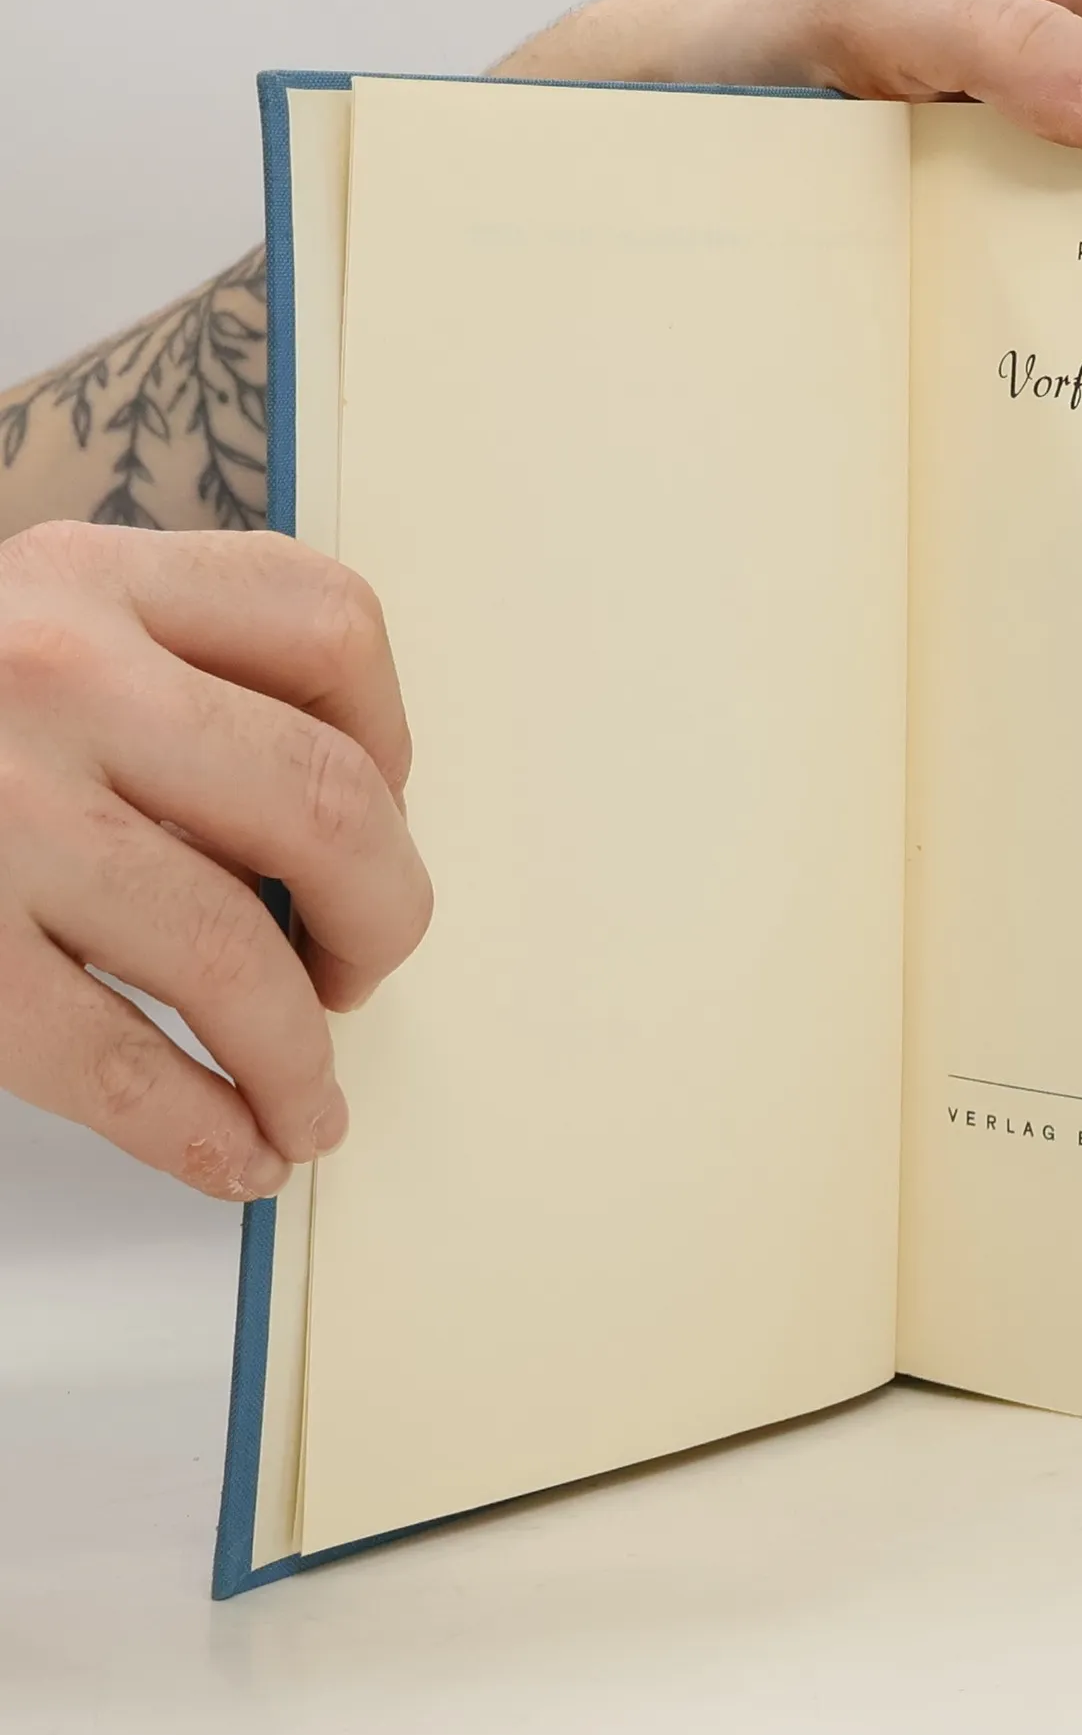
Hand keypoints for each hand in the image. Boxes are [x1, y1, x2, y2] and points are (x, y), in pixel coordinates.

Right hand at [0, 523, 430, 1199]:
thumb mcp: (27, 621)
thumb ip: (168, 672)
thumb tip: (342, 830)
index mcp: (92, 578)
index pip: (332, 631)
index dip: (391, 743)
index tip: (379, 815)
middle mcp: (51, 673)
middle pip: (329, 803)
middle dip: (382, 916)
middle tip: (358, 968)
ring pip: (232, 952)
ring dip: (301, 1058)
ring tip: (310, 1104)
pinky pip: (111, 1061)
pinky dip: (203, 1127)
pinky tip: (239, 1156)